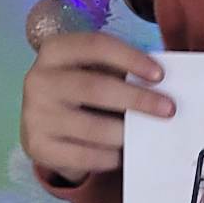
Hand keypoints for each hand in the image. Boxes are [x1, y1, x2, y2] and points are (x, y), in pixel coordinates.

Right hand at [21, 30, 173, 182]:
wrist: (43, 124)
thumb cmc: (81, 91)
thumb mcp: (93, 70)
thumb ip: (120, 71)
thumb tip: (162, 88)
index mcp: (54, 51)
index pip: (95, 45)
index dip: (130, 58)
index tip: (159, 75)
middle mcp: (38, 80)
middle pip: (94, 87)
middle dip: (137, 99)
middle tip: (168, 109)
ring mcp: (35, 115)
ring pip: (92, 127)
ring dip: (126, 133)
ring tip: (145, 134)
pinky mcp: (38, 147)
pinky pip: (84, 155)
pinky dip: (110, 156)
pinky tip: (122, 153)